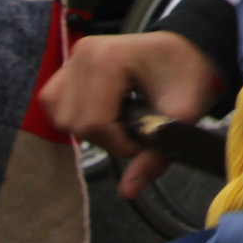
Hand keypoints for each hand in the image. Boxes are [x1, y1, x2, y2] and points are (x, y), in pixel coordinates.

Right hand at [40, 31, 226, 200]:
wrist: (184, 51)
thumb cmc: (187, 74)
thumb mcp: (183, 114)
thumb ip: (155, 156)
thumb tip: (127, 191)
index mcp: (109, 57)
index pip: (95, 121)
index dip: (119, 143)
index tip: (144, 140)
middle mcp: (84, 53)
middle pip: (76, 122)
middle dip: (107, 139)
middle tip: (136, 131)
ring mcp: (73, 58)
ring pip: (62, 117)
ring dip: (91, 130)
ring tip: (121, 121)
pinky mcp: (67, 68)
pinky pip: (55, 105)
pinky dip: (77, 118)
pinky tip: (103, 114)